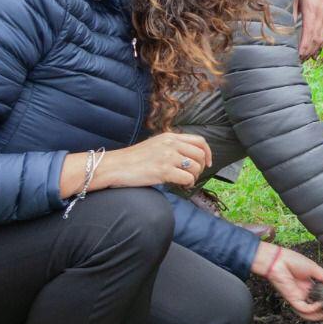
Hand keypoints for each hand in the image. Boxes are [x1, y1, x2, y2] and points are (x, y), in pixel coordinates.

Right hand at [92, 133, 211, 190]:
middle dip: (201, 168)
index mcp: (170, 137)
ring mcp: (167, 156)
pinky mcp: (163, 170)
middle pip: (200, 155)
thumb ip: (171, 147)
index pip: (199, 141)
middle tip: (192, 176)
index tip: (208, 163)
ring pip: (196, 167)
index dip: (208, 153)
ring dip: (194, 177)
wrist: (114, 166)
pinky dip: (187, 184)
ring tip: (184, 182)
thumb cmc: (133, 160)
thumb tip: (188, 158)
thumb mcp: (154, 145)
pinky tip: (180, 186)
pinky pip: (187, 178)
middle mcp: (171, 144)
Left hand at [253, 243, 322, 321]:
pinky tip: (322, 303)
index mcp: (308, 287)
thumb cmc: (293, 261)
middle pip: (316, 309)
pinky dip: (314, 309)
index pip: (321, 298)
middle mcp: (303, 294)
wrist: (278, 259)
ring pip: (309, 314)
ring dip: (321, 315)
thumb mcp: (315, 270)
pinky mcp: (292, 300)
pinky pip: (304, 309)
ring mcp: (298, 298)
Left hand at [294, 0, 322, 60]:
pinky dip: (320, 44)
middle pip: (317, 38)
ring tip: (304, 59)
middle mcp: (322, 12)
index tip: (297, 56)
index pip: (309, 33)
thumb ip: (289, 12)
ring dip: (314, 49)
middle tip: (298, 61)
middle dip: (308, 51)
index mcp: (313, 8)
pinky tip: (314, 54)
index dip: (304, 46)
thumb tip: (285, 30)